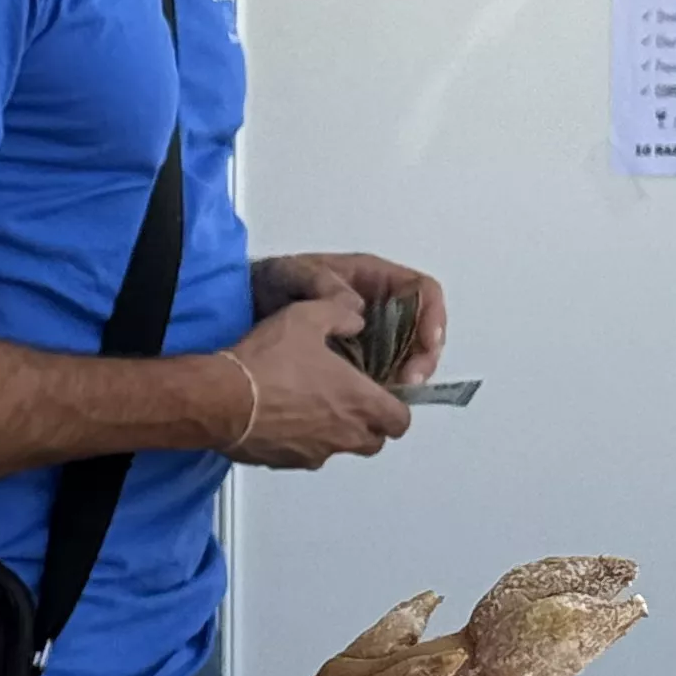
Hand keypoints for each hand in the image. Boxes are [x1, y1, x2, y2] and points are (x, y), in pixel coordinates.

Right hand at [218, 287, 410, 468]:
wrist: (220, 398)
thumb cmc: (268, 362)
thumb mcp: (307, 317)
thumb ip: (340, 313)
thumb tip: (354, 318)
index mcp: (359, 402)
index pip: (400, 421)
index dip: (395, 408)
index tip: (381, 394)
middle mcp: (343, 434)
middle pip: (374, 441)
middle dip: (368, 425)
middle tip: (347, 400)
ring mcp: (314, 453)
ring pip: (337, 449)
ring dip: (332, 433)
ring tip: (308, 406)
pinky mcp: (284, 462)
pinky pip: (302, 455)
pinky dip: (298, 441)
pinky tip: (278, 418)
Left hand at [251, 252, 447, 382]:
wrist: (243, 308)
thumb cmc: (272, 284)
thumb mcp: (295, 274)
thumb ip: (325, 285)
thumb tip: (358, 309)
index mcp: (374, 281)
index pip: (423, 292)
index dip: (432, 316)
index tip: (428, 343)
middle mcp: (380, 309)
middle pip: (421, 333)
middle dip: (422, 358)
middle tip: (408, 381)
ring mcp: (370, 337)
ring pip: (405, 360)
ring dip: (404, 379)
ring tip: (389, 396)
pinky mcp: (356, 363)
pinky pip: (380, 378)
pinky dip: (380, 392)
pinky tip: (367, 401)